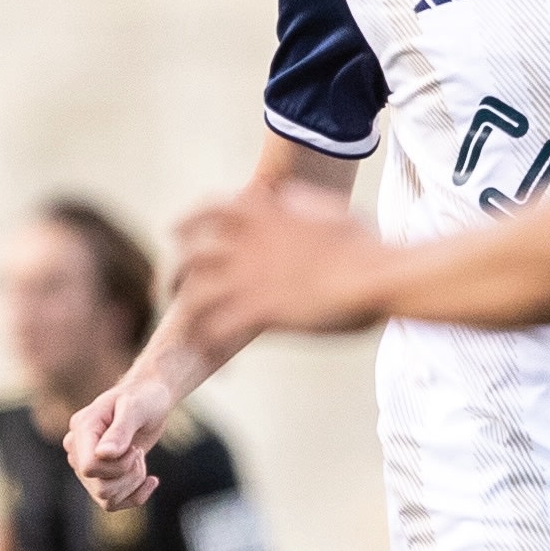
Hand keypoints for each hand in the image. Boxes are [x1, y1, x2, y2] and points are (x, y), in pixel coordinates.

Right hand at [65, 373, 180, 513]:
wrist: (150, 400)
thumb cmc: (143, 398)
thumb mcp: (135, 408)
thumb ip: (120, 431)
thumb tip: (103, 454)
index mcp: (82, 429)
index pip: (89, 467)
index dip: (117, 466)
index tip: (134, 448)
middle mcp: (77, 449)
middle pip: (99, 487)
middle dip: (129, 475)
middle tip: (139, 451)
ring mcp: (86, 465)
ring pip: (105, 498)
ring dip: (132, 483)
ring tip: (140, 458)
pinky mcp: (100, 476)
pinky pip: (111, 504)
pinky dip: (135, 497)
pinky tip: (151, 480)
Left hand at [171, 183, 390, 344]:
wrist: (378, 276)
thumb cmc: (363, 244)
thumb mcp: (323, 206)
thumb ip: (292, 201)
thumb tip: (278, 198)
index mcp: (261, 213)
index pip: (207, 210)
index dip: (186, 222)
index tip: (176, 231)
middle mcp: (246, 242)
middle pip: (189, 255)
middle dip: (174, 273)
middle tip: (171, 287)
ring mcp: (250, 278)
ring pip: (193, 295)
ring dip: (183, 311)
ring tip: (183, 326)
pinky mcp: (260, 312)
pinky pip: (215, 329)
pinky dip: (207, 341)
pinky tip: (209, 352)